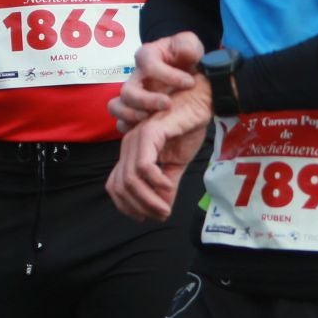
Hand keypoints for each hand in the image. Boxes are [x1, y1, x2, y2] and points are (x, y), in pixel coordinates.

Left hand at [107, 88, 212, 221]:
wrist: (202, 101)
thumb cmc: (188, 126)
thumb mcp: (178, 163)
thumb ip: (167, 185)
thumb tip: (162, 210)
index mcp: (131, 152)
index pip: (115, 186)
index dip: (127, 206)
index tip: (148, 217)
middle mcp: (129, 145)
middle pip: (121, 186)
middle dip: (139, 207)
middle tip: (161, 214)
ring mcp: (137, 137)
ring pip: (130, 178)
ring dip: (147, 199)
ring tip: (165, 208)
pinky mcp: (150, 132)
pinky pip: (144, 164)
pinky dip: (155, 180)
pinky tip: (169, 185)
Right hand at [110, 33, 203, 131]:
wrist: (189, 78)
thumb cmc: (186, 59)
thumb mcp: (191, 46)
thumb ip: (187, 45)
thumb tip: (184, 52)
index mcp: (148, 57)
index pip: (148, 64)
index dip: (168, 74)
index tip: (189, 82)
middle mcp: (136, 78)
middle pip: (127, 90)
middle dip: (146, 100)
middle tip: (168, 105)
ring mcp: (132, 97)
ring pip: (117, 107)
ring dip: (132, 115)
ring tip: (152, 119)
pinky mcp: (134, 114)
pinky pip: (121, 124)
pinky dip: (130, 128)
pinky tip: (147, 130)